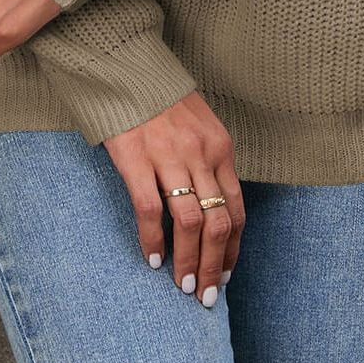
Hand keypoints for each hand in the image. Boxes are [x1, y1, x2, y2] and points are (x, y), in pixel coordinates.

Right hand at [102, 92, 244, 306]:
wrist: (127, 68)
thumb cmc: (163, 102)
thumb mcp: (200, 126)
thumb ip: (209, 162)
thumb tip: (211, 209)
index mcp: (220, 148)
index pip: (236, 209)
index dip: (233, 248)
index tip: (226, 273)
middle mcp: (201, 154)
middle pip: (218, 223)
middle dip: (214, 266)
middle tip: (206, 295)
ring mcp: (169, 157)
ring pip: (189, 223)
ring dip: (189, 261)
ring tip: (183, 286)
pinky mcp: (137, 159)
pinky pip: (151, 210)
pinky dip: (154, 240)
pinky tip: (153, 259)